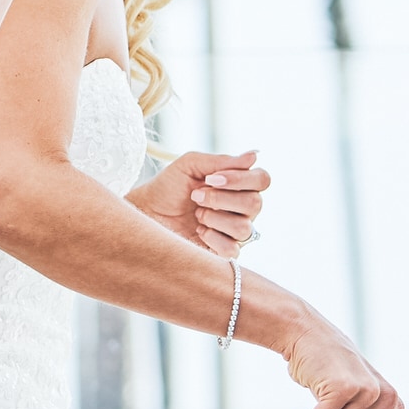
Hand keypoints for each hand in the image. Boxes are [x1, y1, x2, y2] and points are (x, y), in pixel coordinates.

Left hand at [129, 148, 269, 252]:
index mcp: (239, 185)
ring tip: (196, 214)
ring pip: (244, 227)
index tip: (212, 178)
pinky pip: (233, 249)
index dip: (241, 179)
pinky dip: (212, 237)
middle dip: (221, 198)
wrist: (146, 213)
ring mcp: (235, 232)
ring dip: (214, 217)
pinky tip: (199, 231)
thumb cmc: (168, 187)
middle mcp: (242, 209)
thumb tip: (254, 155)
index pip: (262, 179)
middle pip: (255, 204)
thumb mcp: (190, 165)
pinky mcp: (225, 253)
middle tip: (196, 196)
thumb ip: (221, 161)